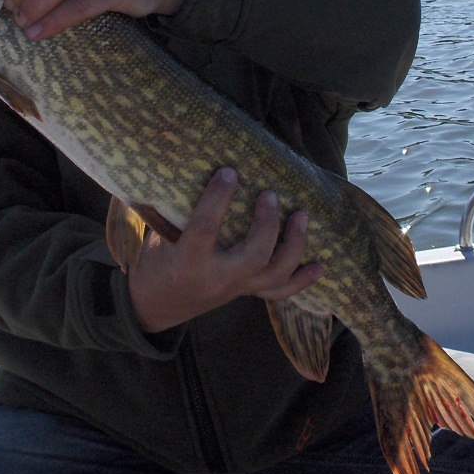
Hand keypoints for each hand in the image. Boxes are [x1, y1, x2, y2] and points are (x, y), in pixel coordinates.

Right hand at [127, 168, 323, 333]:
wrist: (154, 307)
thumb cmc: (155, 261)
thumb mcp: (159, 234)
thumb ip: (178, 210)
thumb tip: (197, 166)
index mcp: (186, 261)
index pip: (205, 229)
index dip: (218, 199)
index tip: (230, 172)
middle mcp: (215, 278)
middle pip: (254, 256)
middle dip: (268, 225)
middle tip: (270, 195)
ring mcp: (234, 289)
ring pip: (274, 275)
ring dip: (294, 246)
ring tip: (302, 217)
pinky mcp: (245, 293)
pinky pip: (279, 292)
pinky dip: (302, 281)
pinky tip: (320, 267)